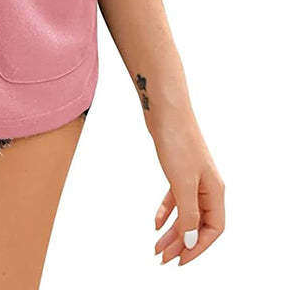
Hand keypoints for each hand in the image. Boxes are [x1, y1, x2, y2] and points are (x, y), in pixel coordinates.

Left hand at [151, 113, 224, 264]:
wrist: (165, 109)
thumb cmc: (177, 140)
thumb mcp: (182, 182)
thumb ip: (189, 214)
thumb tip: (192, 241)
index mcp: (214, 191)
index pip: (213, 229)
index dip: (199, 248)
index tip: (181, 260)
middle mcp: (207, 186)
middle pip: (198, 224)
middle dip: (182, 244)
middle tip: (163, 259)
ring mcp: (193, 177)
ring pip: (186, 213)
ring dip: (172, 231)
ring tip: (157, 247)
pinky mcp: (178, 169)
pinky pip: (176, 198)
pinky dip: (167, 211)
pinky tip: (156, 223)